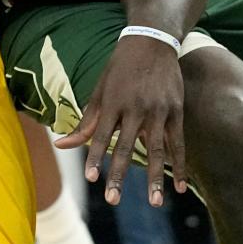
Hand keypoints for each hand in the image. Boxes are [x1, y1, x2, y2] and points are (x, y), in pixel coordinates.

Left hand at [55, 34, 186, 206]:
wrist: (152, 41)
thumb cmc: (119, 68)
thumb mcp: (99, 91)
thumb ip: (85, 122)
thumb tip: (61, 145)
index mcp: (113, 103)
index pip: (101, 135)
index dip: (96, 157)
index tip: (91, 178)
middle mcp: (135, 108)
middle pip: (126, 147)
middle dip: (119, 175)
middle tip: (113, 199)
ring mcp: (158, 110)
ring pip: (156, 150)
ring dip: (156, 178)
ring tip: (155, 202)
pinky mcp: (176, 111)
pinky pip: (178, 143)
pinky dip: (181, 166)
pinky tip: (180, 187)